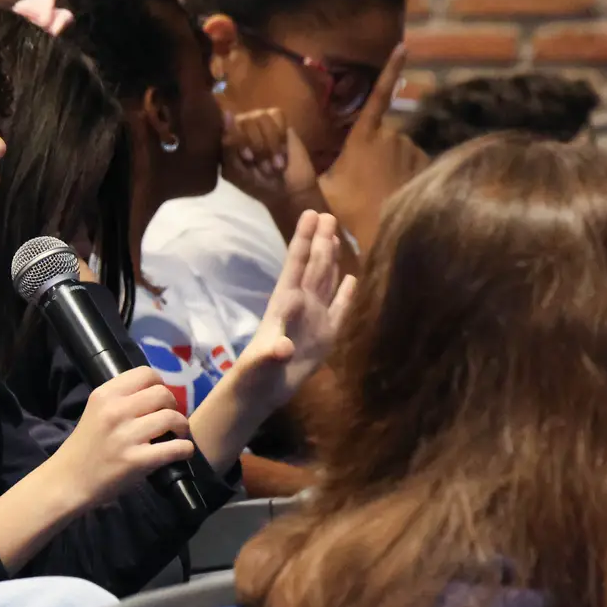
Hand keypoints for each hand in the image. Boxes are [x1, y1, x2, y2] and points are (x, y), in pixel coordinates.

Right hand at [51, 367, 193, 509]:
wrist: (68, 481)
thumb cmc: (84, 447)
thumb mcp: (95, 412)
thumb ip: (120, 400)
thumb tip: (156, 394)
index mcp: (105, 395)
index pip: (145, 373)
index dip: (159, 385)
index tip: (158, 400)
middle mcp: (115, 411)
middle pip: (163, 394)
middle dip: (173, 406)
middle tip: (169, 419)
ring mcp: (126, 436)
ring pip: (172, 418)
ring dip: (182, 427)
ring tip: (177, 435)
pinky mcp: (137, 460)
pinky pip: (176, 448)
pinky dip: (185, 449)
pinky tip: (181, 452)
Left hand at [222, 108, 317, 208]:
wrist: (286, 191)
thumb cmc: (256, 183)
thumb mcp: (235, 172)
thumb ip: (228, 147)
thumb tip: (226, 115)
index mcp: (225, 137)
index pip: (225, 124)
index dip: (239, 141)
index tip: (248, 159)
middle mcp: (240, 124)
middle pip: (245, 121)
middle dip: (258, 147)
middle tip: (265, 166)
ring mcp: (259, 119)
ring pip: (262, 118)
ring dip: (271, 145)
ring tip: (275, 163)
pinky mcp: (278, 119)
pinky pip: (278, 116)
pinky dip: (281, 137)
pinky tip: (283, 151)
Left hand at [229, 210, 355, 414]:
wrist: (260, 393)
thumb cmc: (255, 375)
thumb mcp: (260, 365)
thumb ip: (270, 355)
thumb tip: (283, 346)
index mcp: (284, 304)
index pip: (296, 264)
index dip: (304, 239)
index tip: (311, 213)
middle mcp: (300, 305)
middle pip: (314, 266)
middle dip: (320, 241)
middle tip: (328, 215)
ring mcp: (314, 318)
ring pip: (325, 281)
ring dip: (331, 259)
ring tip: (336, 236)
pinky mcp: (325, 335)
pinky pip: (339, 309)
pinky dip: (346, 294)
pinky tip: (352, 279)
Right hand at [316, 44, 425, 250]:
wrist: (385, 235)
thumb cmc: (349, 211)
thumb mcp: (319, 187)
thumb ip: (305, 163)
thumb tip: (286, 142)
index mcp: (365, 136)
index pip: (377, 96)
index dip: (390, 69)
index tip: (404, 46)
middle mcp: (393, 137)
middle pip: (382, 135)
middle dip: (373, 151)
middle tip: (360, 182)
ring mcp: (413, 152)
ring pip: (397, 150)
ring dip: (389, 164)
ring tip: (378, 193)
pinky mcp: (427, 168)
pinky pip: (413, 164)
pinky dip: (405, 174)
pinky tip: (395, 195)